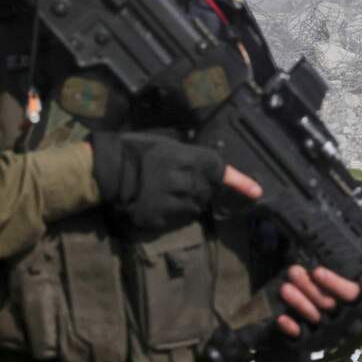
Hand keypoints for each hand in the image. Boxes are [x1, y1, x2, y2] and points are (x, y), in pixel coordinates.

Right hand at [92, 132, 260, 230]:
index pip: (216, 168)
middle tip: (186, 183)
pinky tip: (162, 204)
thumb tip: (208, 163)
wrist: (104, 171)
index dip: (238, 180)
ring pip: (195, 206)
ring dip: (191, 202)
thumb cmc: (132, 150)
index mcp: (179, 156)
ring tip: (171, 192)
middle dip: (203, 188)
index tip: (257, 191)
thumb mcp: (161, 142)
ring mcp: (166, 200)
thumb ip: (186, 153)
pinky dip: (176, 214)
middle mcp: (176, 178)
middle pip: (206, 190)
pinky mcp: (156, 217)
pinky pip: (178, 219)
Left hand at [275, 264, 360, 337]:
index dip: (335, 283)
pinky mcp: (312, 342)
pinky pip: (301, 337)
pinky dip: (291, 328)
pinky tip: (281, 318)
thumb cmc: (333, 286)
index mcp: (358, 302)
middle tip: (294, 272)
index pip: (352, 294)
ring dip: (299, 303)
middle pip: (329, 304)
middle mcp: (347, 321)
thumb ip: (335, 268)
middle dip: (309, 287)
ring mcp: (330, 333)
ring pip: (315, 318)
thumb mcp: (340, 273)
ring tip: (285, 288)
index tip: (316, 271)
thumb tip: (316, 261)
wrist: (325, 312)